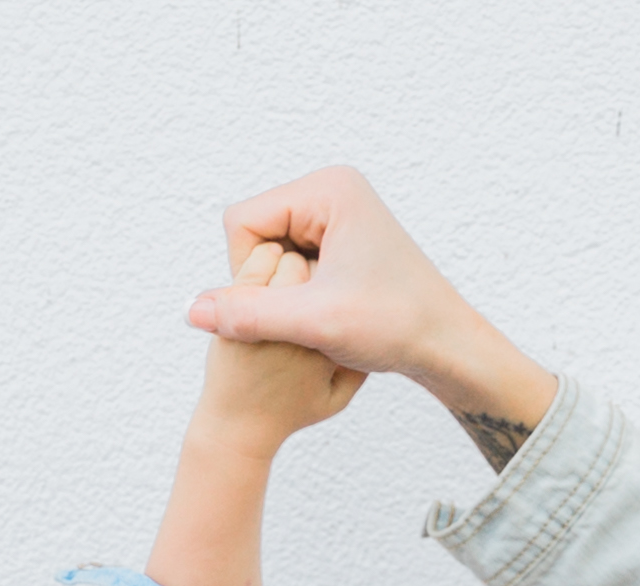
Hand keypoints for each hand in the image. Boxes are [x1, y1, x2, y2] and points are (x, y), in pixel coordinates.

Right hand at [190, 165, 556, 458]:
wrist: (447, 343)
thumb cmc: (396, 327)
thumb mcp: (315, 324)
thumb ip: (250, 315)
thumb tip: (191, 311)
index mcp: (328, 188)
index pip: (243, 222)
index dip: (247, 273)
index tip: (282, 309)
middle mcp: (332, 188)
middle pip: (255, 233)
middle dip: (267, 282)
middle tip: (306, 317)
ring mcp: (337, 210)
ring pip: (270, 251)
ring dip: (281, 291)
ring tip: (321, 316)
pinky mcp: (341, 235)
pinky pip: (290, 261)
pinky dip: (296, 292)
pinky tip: (326, 314)